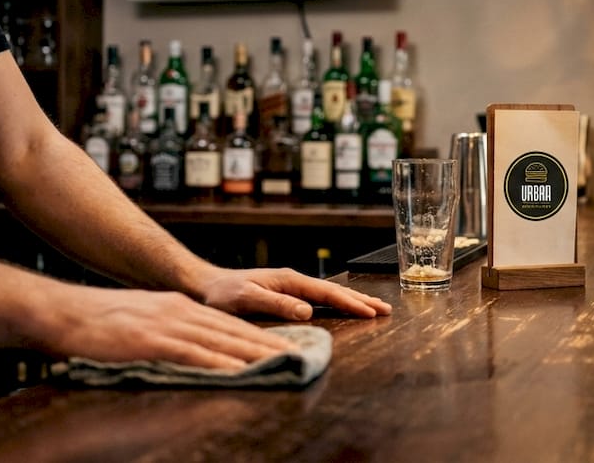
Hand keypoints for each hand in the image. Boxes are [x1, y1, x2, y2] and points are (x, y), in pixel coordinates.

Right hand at [47, 286, 301, 370]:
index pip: (226, 323)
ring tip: (281, 363)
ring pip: (220, 341)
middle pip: (232, 330)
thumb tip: (187, 348)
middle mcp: (178, 311)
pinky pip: (193, 354)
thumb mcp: (140, 319)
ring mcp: (165, 324)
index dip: (257, 335)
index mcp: (176, 306)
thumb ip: (165, 331)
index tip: (283, 345)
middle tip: (297, 354)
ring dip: (254, 354)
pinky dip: (219, 363)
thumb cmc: (93, 321)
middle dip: (267, 343)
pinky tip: (238, 371)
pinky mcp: (150, 340)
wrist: (60, 310)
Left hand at [198, 266, 391, 320]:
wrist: (207, 286)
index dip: (350, 303)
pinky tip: (345, 305)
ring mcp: (292, 286)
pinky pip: (320, 297)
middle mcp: (294, 280)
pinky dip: (338, 301)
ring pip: (330, 292)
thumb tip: (307, 311)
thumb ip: (277, 304)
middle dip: (361, 299)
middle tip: (386, 309)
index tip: (370, 312)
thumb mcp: (247, 299)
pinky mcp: (288, 293)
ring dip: (353, 299)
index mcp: (289, 280)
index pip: (326, 293)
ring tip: (375, 307)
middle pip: (335, 290)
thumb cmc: (223, 294)